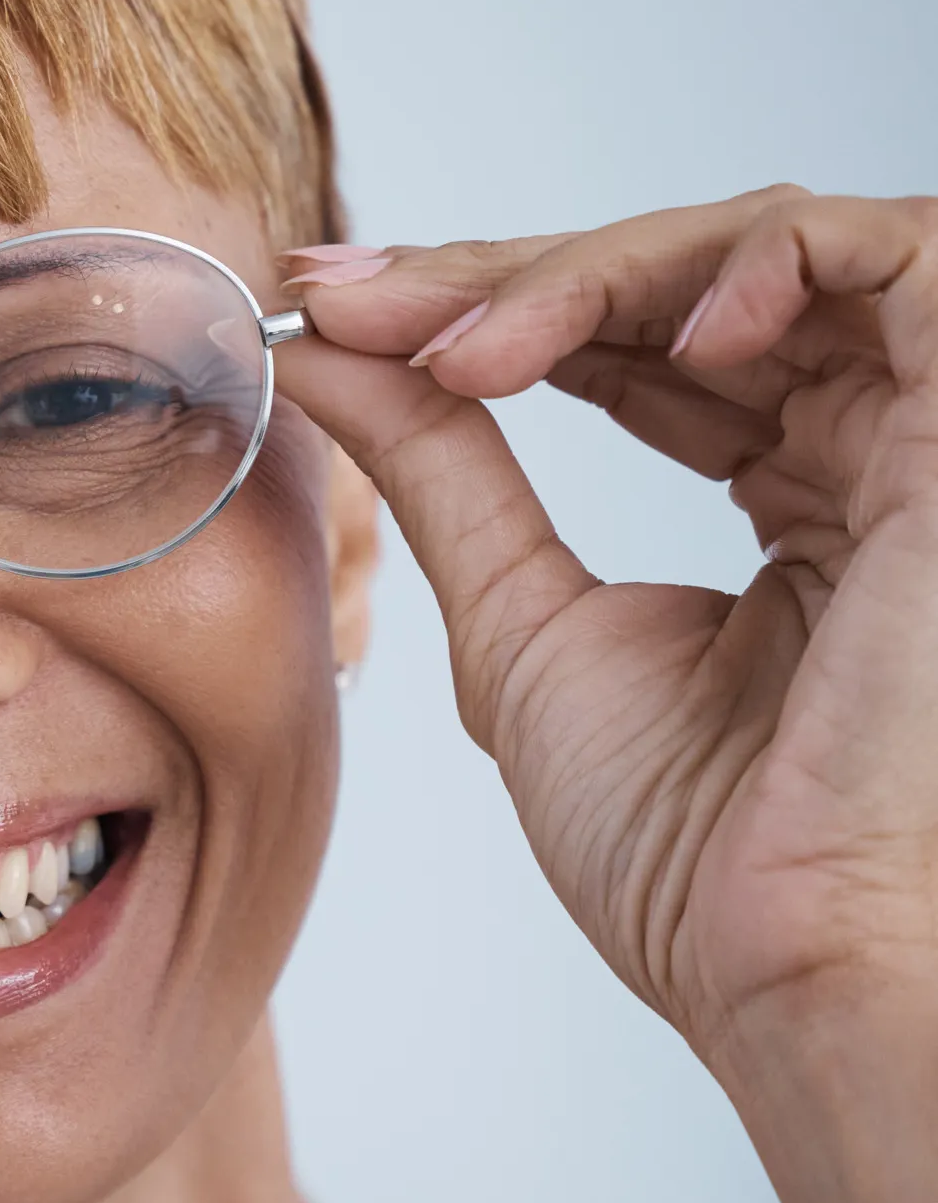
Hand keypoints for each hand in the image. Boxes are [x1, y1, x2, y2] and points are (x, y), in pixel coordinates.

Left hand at [277, 192, 937, 1202]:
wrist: (782, 952)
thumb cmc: (682, 848)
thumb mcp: (519, 622)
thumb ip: (439, 472)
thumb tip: (323, 350)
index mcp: (787, 503)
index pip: (634, 346)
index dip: (483, 306)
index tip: (328, 309)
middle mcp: (862, 455)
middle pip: (682, 281)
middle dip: (499, 273)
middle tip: (352, 295)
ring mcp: (922, 437)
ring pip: (765, 250)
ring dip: (590, 272)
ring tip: (464, 345)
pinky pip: (898, 257)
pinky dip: (757, 259)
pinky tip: (655, 329)